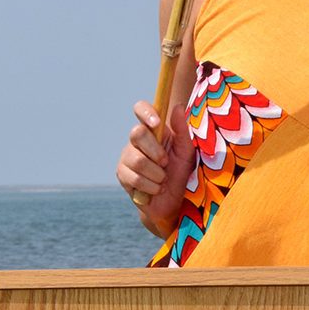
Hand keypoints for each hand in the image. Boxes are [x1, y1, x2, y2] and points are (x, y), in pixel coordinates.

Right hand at [115, 99, 195, 236]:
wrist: (172, 203)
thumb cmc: (180, 173)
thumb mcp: (186, 152)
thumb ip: (182, 130)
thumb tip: (177, 106)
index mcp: (153, 129)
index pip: (141, 108)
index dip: (145, 112)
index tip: (156, 123)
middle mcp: (137, 140)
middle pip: (137, 133)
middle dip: (156, 152)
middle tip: (166, 163)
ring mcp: (127, 156)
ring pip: (137, 160)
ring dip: (157, 174)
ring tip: (162, 179)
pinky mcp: (122, 174)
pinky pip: (135, 178)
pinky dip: (151, 187)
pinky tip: (155, 189)